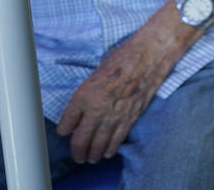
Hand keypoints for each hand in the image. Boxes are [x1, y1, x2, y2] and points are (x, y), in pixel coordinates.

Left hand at [56, 19, 192, 162]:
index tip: (65, 132)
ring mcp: (115, 114)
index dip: (63, 130)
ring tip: (90, 158)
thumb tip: (81, 112)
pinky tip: (107, 153)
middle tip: (77, 155)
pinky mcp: (131, 116)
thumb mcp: (96, 74)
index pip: (66, 123)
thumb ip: (87, 95)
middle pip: (80, 139)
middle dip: (77, 151)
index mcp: (84, 94)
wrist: (150, 55)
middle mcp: (97, 107)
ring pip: (99, 143)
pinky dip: (111, 148)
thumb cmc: (123, 58)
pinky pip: (117, 139)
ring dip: (92, 154)